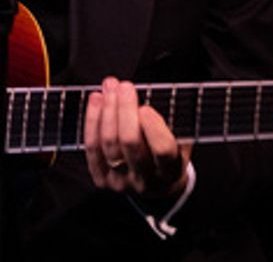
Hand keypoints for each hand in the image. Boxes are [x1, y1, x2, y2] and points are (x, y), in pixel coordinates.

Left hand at [84, 77, 191, 200]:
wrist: (154, 185)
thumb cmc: (168, 155)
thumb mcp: (180, 142)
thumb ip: (170, 123)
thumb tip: (149, 95)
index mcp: (171, 171)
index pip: (163, 150)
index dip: (153, 127)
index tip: (146, 108)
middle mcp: (145, 181)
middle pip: (130, 142)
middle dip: (125, 109)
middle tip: (124, 87)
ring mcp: (121, 182)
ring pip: (109, 142)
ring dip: (107, 109)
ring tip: (110, 87)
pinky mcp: (102, 179)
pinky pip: (92, 147)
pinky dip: (92, 120)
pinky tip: (96, 100)